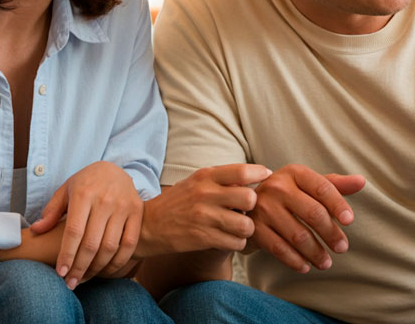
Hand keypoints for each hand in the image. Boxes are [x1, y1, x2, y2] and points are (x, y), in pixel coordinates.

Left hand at [29, 161, 141, 288]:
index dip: (67, 255)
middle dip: (80, 267)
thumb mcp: (65, 191)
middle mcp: (105, 200)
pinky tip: (106, 270)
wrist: (114, 169)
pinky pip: (129, 243)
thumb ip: (51, 212)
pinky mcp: (137, 211)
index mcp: (84, 194)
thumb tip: (37, 231)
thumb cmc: (85, 183)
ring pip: (111, 246)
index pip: (74, 231)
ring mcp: (123, 206)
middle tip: (71, 284)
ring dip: (97, 268)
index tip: (61, 273)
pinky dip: (118, 261)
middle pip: (92, 243)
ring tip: (85, 278)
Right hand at [137, 163, 271, 256]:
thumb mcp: (196, 182)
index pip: (242, 171)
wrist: (147, 226)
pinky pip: (235, 242)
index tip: (266, 177)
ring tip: (239, 228)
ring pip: (246, 224)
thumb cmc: (177, 202)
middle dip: (253, 207)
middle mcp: (205, 194)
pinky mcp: (202, 238)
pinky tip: (230, 239)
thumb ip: (221, 179)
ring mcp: (204, 217)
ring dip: (247, 229)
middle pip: (250, 198)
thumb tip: (254, 176)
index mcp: (205, 176)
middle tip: (246, 211)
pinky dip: (237, 243)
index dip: (260, 174)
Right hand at [246, 164, 364, 272]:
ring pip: (297, 235)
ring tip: (326, 262)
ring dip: (315, 252)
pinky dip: (294, 260)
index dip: (338, 205)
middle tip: (342, 248)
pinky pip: (279, 248)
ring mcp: (263, 207)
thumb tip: (362, 182)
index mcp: (294, 172)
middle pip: (312, 212)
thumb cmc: (288, 194)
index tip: (350, 221)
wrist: (245, 204)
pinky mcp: (253, 228)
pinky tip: (306, 266)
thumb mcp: (307, 184)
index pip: (322, 187)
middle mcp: (277, 187)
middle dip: (331, 233)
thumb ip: (334, 184)